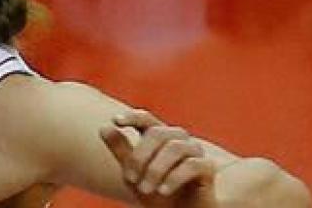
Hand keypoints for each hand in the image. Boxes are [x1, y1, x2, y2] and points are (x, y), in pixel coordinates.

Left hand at [99, 110, 218, 205]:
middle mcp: (178, 140)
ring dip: (155, 169)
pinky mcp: (208, 168)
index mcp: (159, 138)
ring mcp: (195, 152)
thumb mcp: (132, 175)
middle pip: (157, 133)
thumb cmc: (156, 194)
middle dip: (140, 156)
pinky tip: (163, 191)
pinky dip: (174, 178)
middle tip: (130, 179)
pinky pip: (192, 165)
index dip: (132, 117)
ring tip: (146, 189)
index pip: (146, 119)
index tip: (116, 121)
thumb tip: (104, 127)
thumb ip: (120, 151)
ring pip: (175, 147)